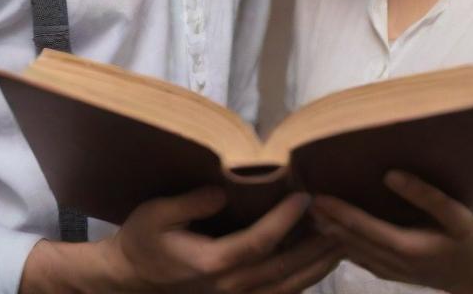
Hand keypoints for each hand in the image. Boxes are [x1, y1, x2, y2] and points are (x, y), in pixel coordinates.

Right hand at [100, 186, 340, 292]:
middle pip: (284, 270)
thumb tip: (221, 188)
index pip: (260, 243)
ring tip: (343, 241)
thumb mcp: (157, 213)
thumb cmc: (142, 240)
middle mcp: (229, 288)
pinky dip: (301, 282)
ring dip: (316, 266)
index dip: (285, 220)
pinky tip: (318, 264)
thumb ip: (191, 204)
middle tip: (344, 220)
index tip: (307, 197)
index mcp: (212, 264)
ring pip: (286, 289)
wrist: (128, 279)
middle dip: (316, 246)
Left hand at [310, 171, 472, 291]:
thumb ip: (426, 195)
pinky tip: (324, 227)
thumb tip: (390, 175)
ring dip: (326, 232)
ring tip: (305, 209)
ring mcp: (385, 270)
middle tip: (299, 198)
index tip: (318, 197)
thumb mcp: (457, 216)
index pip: (365, 229)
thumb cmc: (463, 240)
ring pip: (348, 251)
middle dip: (325, 220)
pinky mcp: (383, 271)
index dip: (340, 213)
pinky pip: (354, 257)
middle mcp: (391, 263)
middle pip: (349, 241)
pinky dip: (337, 242)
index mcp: (407, 248)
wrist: (470, 275)